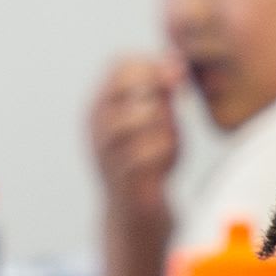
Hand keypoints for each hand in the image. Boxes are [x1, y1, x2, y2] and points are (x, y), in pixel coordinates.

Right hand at [90, 54, 183, 216]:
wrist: (138, 212)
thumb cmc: (151, 161)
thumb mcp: (160, 121)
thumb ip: (164, 94)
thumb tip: (176, 63)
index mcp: (102, 105)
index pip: (120, 65)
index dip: (152, 64)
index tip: (178, 77)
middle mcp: (96, 124)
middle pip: (124, 85)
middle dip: (156, 89)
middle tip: (176, 102)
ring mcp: (104, 149)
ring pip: (135, 116)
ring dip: (161, 121)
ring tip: (170, 135)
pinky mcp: (119, 175)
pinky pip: (145, 151)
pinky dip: (163, 150)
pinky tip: (168, 158)